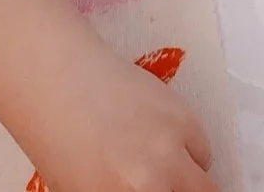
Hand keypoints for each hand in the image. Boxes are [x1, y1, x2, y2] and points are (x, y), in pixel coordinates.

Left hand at [18, 38, 217, 191]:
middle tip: (166, 187)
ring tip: (163, 171)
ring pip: (205, 184)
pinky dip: (190, 153)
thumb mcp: (82, 191)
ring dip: (187, 181)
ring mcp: (170, 148)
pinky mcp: (185, 116)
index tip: (159, 191)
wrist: (59, 82)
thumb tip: (144, 190)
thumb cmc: (58, 141)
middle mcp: (149, 182)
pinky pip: (203, 150)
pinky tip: (163, 143)